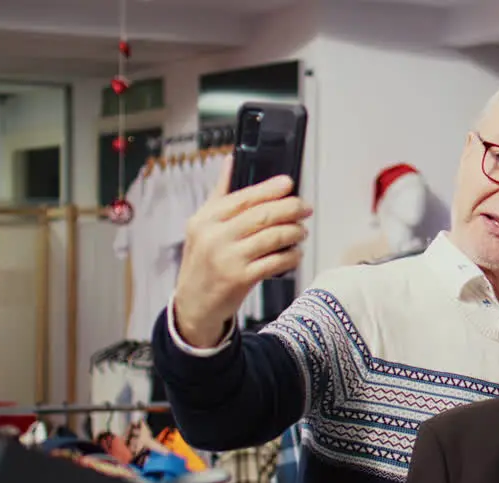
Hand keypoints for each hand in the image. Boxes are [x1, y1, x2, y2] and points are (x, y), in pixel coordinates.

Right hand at [172, 162, 312, 346]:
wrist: (193, 305)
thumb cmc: (202, 261)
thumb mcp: (202, 226)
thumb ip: (219, 193)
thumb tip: (231, 161)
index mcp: (205, 219)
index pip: (243, 197)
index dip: (269, 189)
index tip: (288, 183)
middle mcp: (214, 237)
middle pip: (262, 216)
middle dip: (289, 209)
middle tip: (305, 208)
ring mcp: (227, 259)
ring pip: (272, 238)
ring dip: (293, 232)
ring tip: (301, 231)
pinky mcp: (240, 279)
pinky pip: (274, 262)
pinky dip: (290, 256)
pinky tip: (296, 253)